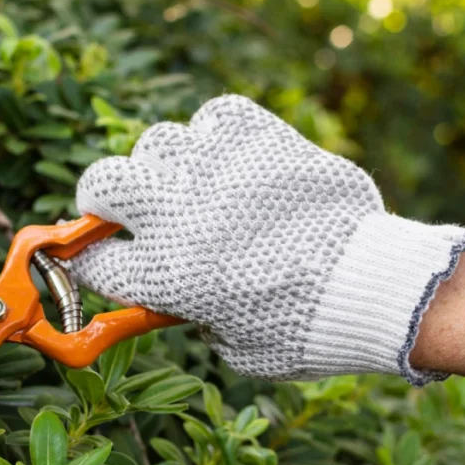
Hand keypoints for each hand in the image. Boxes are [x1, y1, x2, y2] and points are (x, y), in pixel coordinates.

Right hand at [69, 95, 464, 383]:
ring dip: (166, 167)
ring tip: (192, 184)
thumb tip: (182, 297)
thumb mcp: (236, 347)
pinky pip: (215, 117)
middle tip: (123, 208)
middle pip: (102, 183)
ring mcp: (218, 173)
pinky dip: (216, 137)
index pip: (94, 261)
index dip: (91, 262)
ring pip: (158, 141)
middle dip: (102, 197)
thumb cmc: (307, 331)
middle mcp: (180, 219)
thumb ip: (195, 316)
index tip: (100, 259)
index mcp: (167, 276)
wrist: (372, 288)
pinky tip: (231, 159)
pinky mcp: (260, 141)